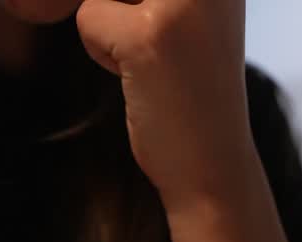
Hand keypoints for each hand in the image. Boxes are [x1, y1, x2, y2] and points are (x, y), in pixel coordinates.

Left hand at [77, 0, 250, 212]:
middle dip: (119, 5)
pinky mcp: (148, 35)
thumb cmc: (194, 89)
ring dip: (110, 23)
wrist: (212, 165)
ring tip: (150, 59)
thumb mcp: (188, 10)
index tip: (150, 35)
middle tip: (156, 46)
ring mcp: (180, 0)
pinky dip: (102, 52)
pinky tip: (141, 78)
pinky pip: (88, 17)